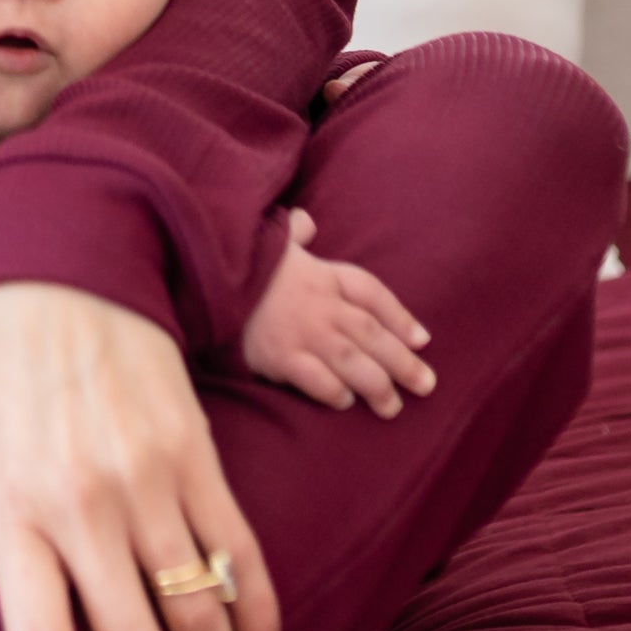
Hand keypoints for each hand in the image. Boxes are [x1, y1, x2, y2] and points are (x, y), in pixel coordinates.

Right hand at [241, 210, 432, 414]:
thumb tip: (306, 224)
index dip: (400, 317)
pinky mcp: (279, 356)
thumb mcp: (271, 239)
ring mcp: (302, 332)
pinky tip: (345, 401)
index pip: (372, 294)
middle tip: (426, 385)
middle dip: (403, 362)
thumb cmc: (239, 260)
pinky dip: (336, 392)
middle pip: (372, 334)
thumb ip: (294, 233)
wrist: (204, 275)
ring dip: (378, 386)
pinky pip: (318, 379)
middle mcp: (320, 304)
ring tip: (392, 406)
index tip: (422, 340)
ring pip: (353, 362)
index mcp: (322, 274)